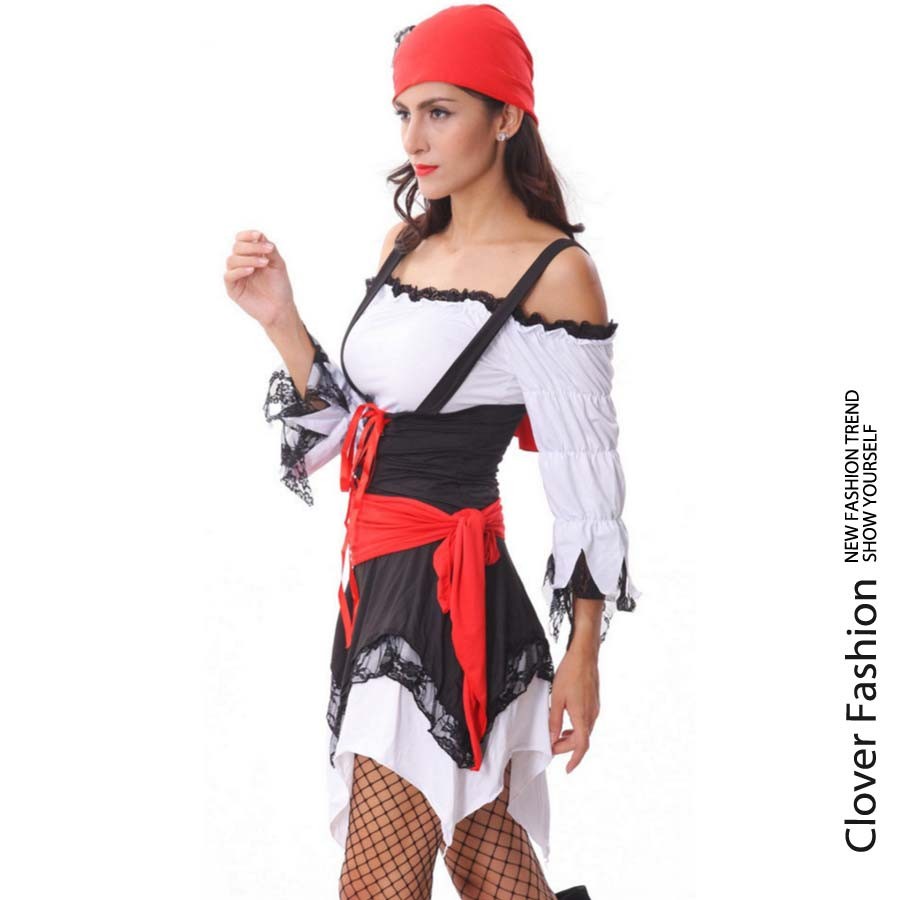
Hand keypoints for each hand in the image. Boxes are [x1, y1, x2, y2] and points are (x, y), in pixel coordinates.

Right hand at [224, 230, 296, 329]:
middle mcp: (241, 263)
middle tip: (267, 253)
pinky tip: (251, 271)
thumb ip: (269, 249)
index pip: (241, 240)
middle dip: (252, 247)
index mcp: (251, 255)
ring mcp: (236, 275)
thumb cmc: (280, 286)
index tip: (259, 235)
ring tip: (263, 264)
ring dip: (248, 258)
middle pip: (237, 247)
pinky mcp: (232, 288)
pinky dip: (239, 270)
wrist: (281, 308)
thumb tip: (260, 235)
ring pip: (232, 260)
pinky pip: (229, 275)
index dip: (247, 235)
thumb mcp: (278, 264)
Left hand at [548, 639, 599, 772]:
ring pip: (585, 731)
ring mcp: (595, 708)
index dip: (574, 760)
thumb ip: (554, 720)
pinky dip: (577, 727)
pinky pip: (587, 721)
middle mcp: (592, 715)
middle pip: (581, 740)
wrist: (584, 655)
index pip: (581, 746)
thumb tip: (552, 738)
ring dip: (572, 737)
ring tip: (558, 737)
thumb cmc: (570, 673)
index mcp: (582, 716)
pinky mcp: (595, 702)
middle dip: (566, 747)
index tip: (568, 769)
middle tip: (551, 747)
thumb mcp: (557, 698)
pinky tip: (567, 723)